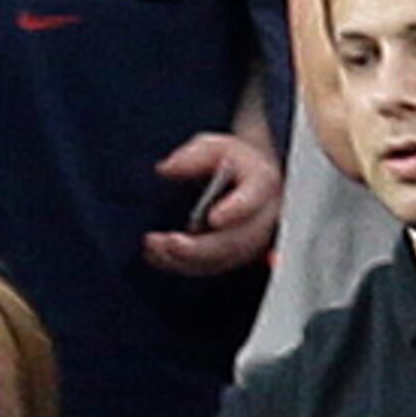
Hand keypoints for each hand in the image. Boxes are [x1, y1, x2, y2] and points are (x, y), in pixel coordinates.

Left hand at [145, 121, 279, 276]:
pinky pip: (208, 268)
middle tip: (168, 242)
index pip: (253, 198)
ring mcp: (249, 241)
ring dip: (183, 260)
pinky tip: (156, 255)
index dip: (236, 210)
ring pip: (220, 261)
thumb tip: (167, 169)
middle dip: (199, 247)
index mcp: (262, 183)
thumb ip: (193, 156)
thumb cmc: (229, 162)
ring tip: (153, 246)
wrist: (243, 180)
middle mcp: (261, 217)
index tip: (214, 218)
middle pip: (234, 242)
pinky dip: (180, 265)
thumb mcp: (214, 148)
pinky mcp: (232, 257)